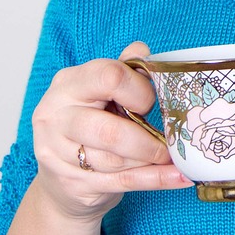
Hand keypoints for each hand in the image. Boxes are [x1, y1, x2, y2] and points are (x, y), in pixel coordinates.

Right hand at [31, 41, 191, 220]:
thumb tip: (142, 51)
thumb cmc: (89, 125)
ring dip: (149, 161)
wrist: (60, 176)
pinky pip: (121, 182)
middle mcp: (55, 117)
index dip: (138, 91)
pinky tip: (178, 176)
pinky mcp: (71, 183)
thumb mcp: (101, 92)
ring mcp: (57, 154)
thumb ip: (123, 71)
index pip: (108, 77)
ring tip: (170, 158)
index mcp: (67, 84)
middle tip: (168, 143)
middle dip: (146, 140)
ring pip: (114, 161)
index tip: (150, 104)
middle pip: (108, 131)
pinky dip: (155, 180)